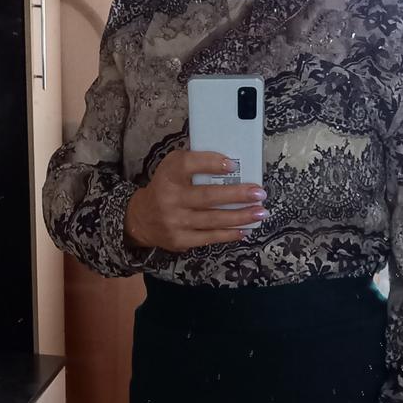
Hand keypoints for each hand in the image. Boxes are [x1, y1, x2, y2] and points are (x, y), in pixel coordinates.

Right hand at [123, 149, 267, 251]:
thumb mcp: (172, 168)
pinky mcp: (181, 240)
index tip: (232, 165)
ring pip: (213, 220)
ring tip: (260, 213)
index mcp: (169, 174)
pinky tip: (245, 229)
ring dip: (240, 216)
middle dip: (237, 195)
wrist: (142, 219)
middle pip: (208, 196)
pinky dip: (229, 234)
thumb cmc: (166, 187)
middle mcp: (170, 198)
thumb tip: (231, 165)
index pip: (189, 165)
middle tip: (259, 193)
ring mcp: (176, 222)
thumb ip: (195, 163)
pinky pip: (210, 237)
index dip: (211, 163)